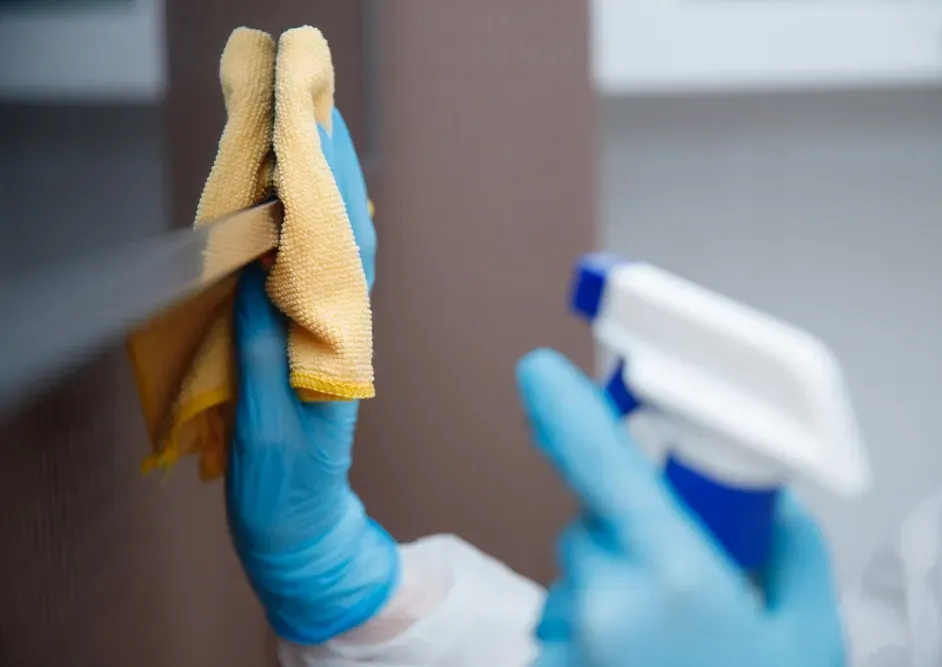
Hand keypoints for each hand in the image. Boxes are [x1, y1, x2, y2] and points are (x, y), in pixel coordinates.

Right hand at [226, 110, 396, 644]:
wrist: (302, 531)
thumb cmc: (287, 490)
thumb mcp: (268, 424)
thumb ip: (265, 350)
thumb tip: (265, 273)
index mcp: (337, 346)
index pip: (343, 251)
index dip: (332, 189)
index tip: (320, 133)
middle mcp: (343, 334)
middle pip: (345, 242)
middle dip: (334, 177)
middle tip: (317, 115)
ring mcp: (330, 342)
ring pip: (333, 256)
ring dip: (325, 199)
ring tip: (310, 145)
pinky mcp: (312, 353)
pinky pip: (315, 282)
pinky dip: (309, 239)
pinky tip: (300, 217)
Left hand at [517, 350, 844, 666]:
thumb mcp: (809, 633)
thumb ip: (791, 550)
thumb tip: (770, 503)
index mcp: (670, 575)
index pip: (600, 461)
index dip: (566, 407)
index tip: (540, 370)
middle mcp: (601, 601)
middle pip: (594, 520)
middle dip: (633, 526)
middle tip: (689, 576)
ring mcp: (564, 641)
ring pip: (581, 570)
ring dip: (615, 580)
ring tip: (672, 639)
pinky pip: (566, 617)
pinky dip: (599, 622)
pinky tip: (643, 658)